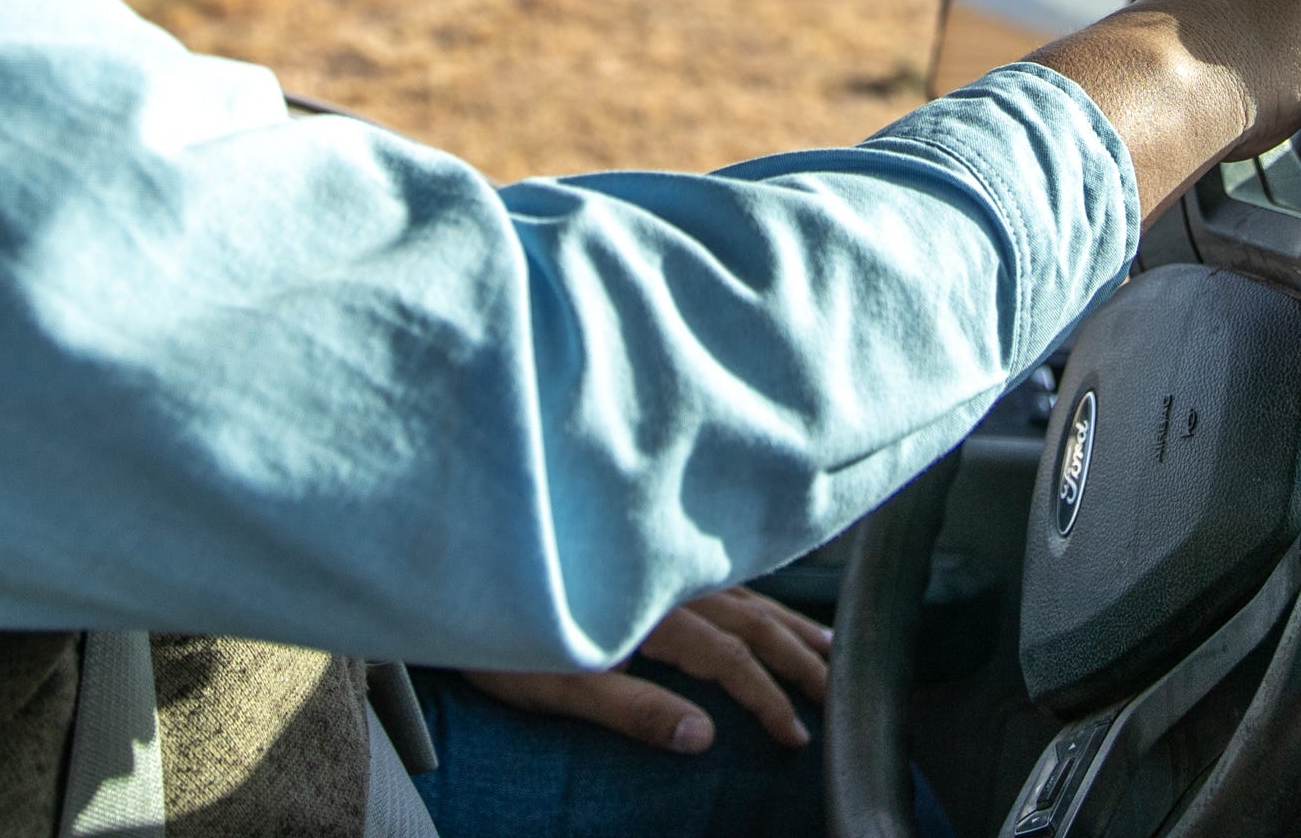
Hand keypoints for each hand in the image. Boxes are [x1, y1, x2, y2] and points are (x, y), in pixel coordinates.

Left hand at [458, 585, 833, 752]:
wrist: (463, 569)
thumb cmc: (503, 637)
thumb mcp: (560, 684)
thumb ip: (633, 709)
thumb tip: (702, 738)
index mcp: (653, 612)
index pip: (730, 659)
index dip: (766, 699)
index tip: (796, 736)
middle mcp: (669, 582)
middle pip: (753, 621)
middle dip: (799, 661)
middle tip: (837, 696)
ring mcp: (664, 568)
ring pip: (747, 595)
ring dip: (792, 626)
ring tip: (832, 652)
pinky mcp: (653, 564)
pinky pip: (727, 577)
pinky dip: (764, 596)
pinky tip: (776, 605)